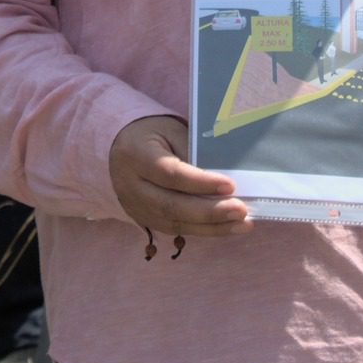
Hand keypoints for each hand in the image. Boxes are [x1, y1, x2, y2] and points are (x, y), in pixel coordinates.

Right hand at [108, 114, 250, 241]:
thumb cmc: (152, 137)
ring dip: (213, 226)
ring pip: (176, 223)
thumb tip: (225, 176)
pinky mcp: (146, 221)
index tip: (230, 185)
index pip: (169, 174)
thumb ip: (193, 151)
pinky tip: (228, 227)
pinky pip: (178, 230)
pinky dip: (205, 230)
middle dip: (209, 211)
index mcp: (135, 156)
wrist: (119, 152)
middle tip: (241, 210)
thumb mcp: (171, 132)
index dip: (199, 182)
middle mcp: (132, 187)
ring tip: (242, 223)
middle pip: (171, 205)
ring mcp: (137, 208)